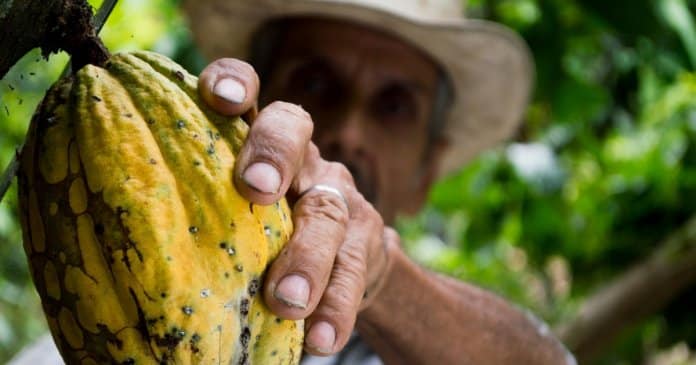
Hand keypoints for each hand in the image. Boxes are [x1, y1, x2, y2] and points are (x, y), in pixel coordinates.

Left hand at [199, 58, 395, 355]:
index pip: (249, 92)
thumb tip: (105, 236)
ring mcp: (338, 197)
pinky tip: (321, 338)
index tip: (218, 97)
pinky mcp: (366, 241)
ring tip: (285, 301)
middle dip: (273, 154)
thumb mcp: (232, 208)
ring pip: (327, 213)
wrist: (345, 258)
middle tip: (255, 189)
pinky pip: (354, 271)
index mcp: (258, 140)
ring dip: (307, 257)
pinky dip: (336, 306)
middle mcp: (302, 157)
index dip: (235, 82)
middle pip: (294, 131)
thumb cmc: (264, 231)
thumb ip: (198, 203)